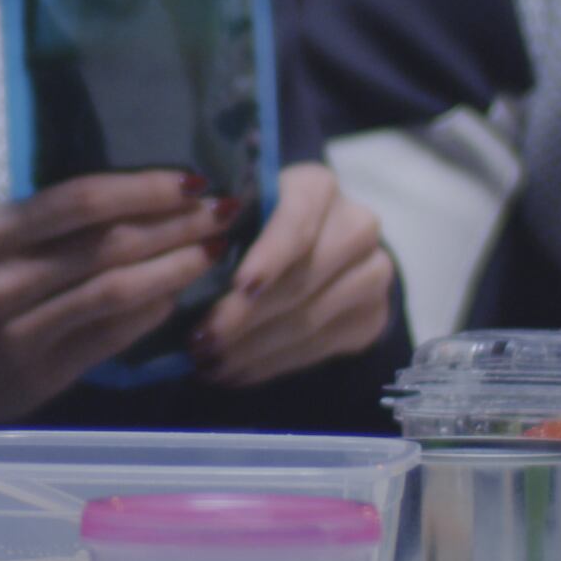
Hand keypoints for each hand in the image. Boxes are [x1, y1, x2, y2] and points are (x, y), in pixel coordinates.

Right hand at [0, 171, 229, 433]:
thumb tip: (129, 197)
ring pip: (115, 291)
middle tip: (224, 207)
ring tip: (214, 249)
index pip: (78, 202)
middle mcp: (3, 282)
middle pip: (107, 244)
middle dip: (174, 224)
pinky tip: (179, 296)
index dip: (141, 188)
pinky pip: (109, 337)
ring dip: (174, 267)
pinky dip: (150, 312)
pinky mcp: (41, 374)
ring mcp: (23, 332)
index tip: (190, 177)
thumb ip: (42, 226)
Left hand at [191, 163, 397, 387]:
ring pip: (307, 320)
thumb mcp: (238, 215)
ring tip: (210, 365)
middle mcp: (356, 226)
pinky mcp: (372, 317)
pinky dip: (270, 365)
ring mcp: (372, 274)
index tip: (241, 286)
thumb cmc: (256, 225)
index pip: (297, 221)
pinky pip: (318, 348)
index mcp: (316, 187)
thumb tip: (188, 270)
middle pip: (300, 280)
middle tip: (200, 342)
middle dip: (244, 317)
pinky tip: (236, 373)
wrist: (316, 248)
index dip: (271, 255)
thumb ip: (221, 232)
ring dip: (252, 350)